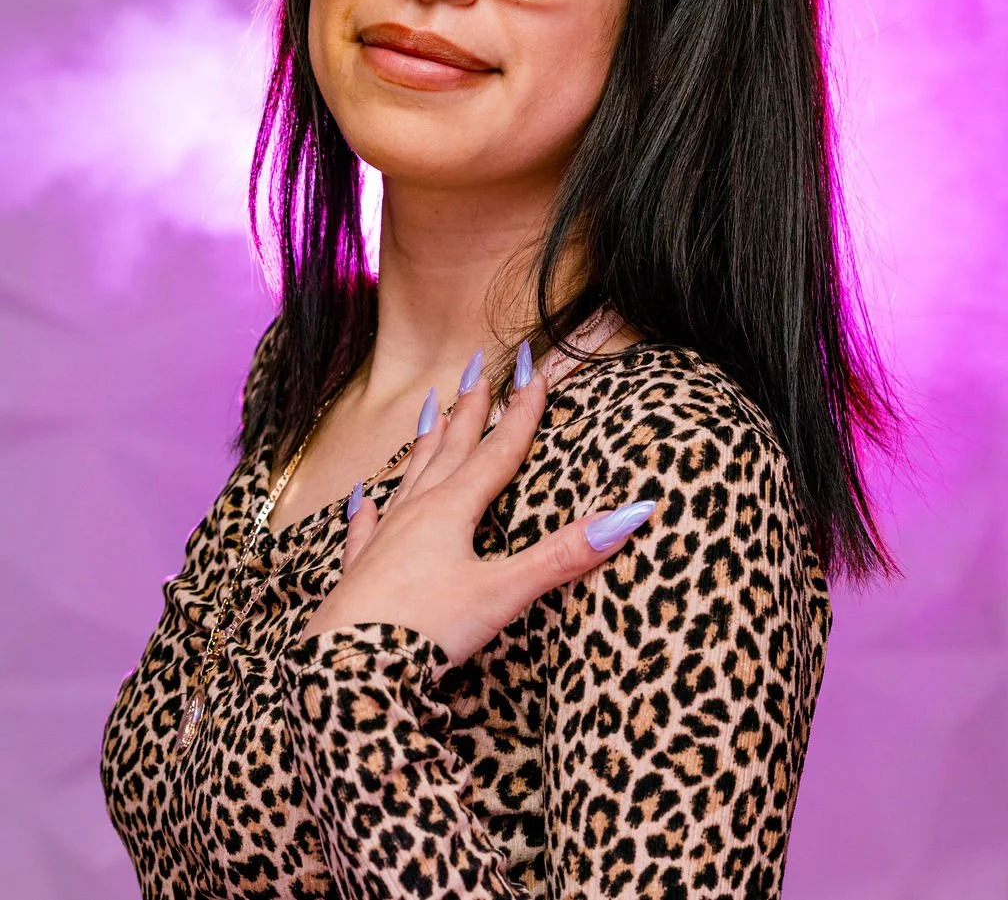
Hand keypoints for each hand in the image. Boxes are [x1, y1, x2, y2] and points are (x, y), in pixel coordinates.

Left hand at [300, 344, 657, 667]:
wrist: (347, 668)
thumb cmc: (424, 629)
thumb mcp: (502, 593)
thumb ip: (562, 556)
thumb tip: (629, 515)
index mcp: (453, 510)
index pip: (498, 452)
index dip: (522, 413)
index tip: (535, 372)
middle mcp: (417, 513)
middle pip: (452, 450)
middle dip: (471, 411)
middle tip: (479, 370)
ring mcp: (384, 539)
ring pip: (411, 477)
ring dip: (426, 442)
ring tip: (431, 410)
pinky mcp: (360, 571)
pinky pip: (365, 528)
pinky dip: (368, 509)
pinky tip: (364, 498)